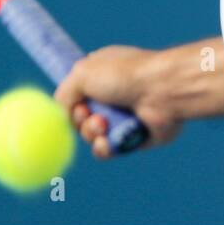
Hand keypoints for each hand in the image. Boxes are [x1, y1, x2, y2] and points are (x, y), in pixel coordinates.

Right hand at [54, 45, 182, 159]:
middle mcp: (111, 95)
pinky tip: (107, 142)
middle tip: (90, 115)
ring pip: (92, 136)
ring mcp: (122, 117)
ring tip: (103, 125)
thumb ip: (63, 94)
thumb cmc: (124, 75)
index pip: (76, 94)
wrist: (162, 90)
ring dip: (91, 133)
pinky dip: (103, 148)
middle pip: (81, 118)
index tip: (74, 103)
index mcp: (100, 74)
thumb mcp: (81, 73)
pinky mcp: (133, 138)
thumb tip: (61, 114)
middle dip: (80, 120)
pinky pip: (108, 151)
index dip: (70, 103)